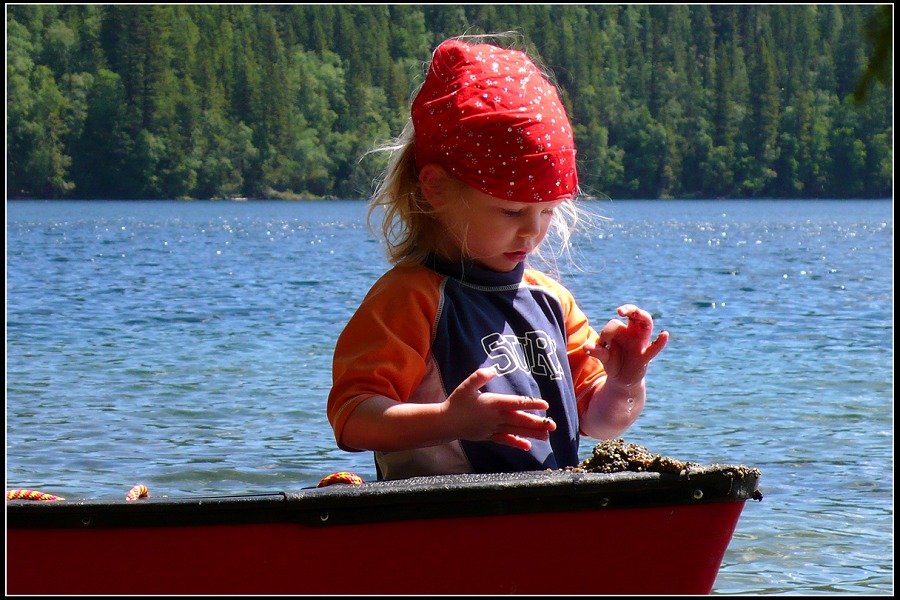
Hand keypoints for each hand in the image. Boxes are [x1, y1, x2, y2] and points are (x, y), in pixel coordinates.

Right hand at [442, 367, 556, 449]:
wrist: (446, 423)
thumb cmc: (456, 402)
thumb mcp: (466, 386)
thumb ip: (479, 377)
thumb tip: (493, 369)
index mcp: (492, 403)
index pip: (515, 403)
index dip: (530, 403)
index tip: (545, 405)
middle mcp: (495, 417)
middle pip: (519, 420)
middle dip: (537, 422)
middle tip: (553, 425)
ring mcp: (493, 428)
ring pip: (515, 431)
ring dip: (531, 434)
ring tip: (546, 436)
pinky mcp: (489, 436)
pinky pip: (505, 440)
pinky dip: (516, 443)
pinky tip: (527, 446)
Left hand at [584, 304, 667, 386]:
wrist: (621, 379)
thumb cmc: (613, 361)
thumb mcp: (603, 356)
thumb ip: (597, 350)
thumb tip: (585, 346)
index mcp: (622, 331)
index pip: (616, 324)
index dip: (607, 332)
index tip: (603, 341)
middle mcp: (633, 333)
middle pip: (635, 314)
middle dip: (629, 309)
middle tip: (620, 311)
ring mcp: (640, 343)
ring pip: (646, 323)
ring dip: (641, 316)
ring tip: (635, 313)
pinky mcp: (645, 356)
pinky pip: (655, 347)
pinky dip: (660, 342)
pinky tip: (665, 334)